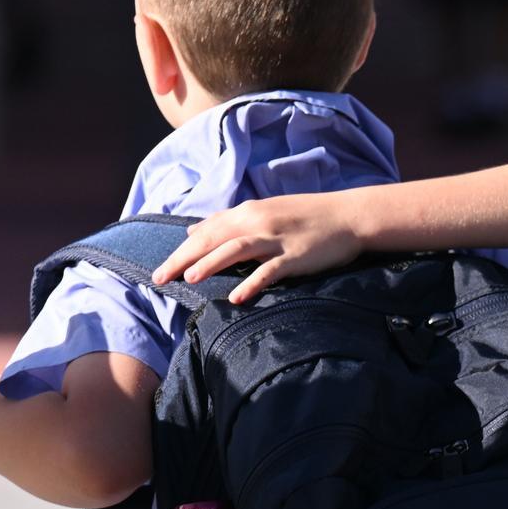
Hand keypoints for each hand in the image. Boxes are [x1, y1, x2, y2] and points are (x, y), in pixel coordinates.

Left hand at [153, 192, 364, 303]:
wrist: (349, 216)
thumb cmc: (307, 216)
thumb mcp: (264, 211)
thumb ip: (229, 222)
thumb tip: (193, 232)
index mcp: (249, 212)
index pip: (206, 231)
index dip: (180, 251)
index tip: (158, 269)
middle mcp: (258, 222)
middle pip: (213, 240)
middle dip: (183, 259)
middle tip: (158, 279)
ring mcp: (277, 239)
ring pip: (236, 250)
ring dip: (211, 263)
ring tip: (188, 279)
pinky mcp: (296, 256)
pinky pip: (270, 270)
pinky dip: (252, 282)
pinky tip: (236, 297)